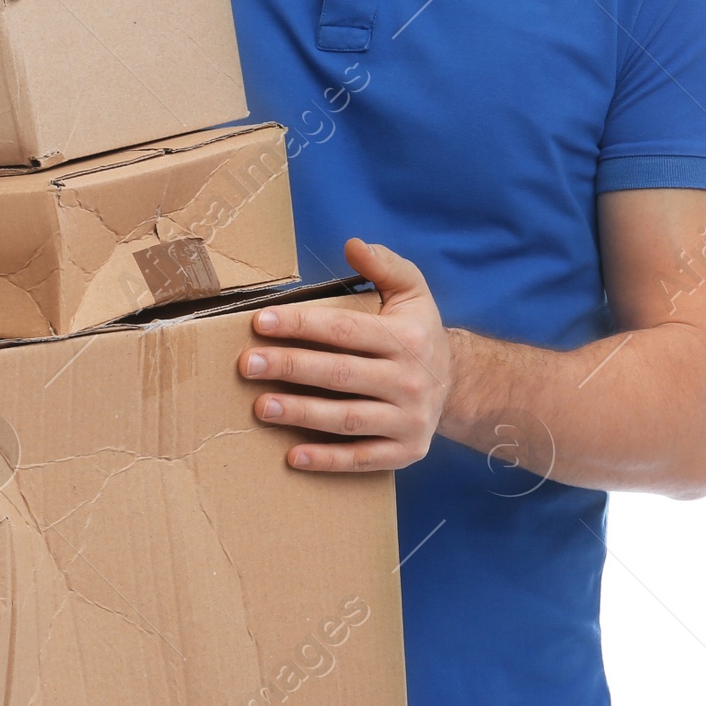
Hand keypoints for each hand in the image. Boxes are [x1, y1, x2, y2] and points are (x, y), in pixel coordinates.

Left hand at [238, 237, 451, 471]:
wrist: (459, 385)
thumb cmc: (419, 334)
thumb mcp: (412, 292)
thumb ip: (385, 265)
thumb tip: (353, 244)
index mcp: (406, 339)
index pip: (345, 330)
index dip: (301, 325)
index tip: (261, 322)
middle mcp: (409, 380)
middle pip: (340, 374)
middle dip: (290, 368)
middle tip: (246, 365)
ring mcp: (408, 420)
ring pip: (348, 419)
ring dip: (302, 414)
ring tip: (261, 407)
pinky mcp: (405, 452)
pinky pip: (362, 458)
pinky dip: (328, 460)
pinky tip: (293, 456)